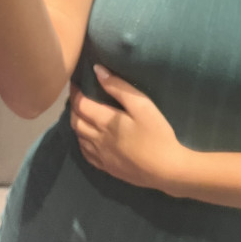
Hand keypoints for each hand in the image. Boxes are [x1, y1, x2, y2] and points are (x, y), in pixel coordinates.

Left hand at [69, 66, 187, 192]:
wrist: (166, 170)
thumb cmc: (156, 134)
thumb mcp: (142, 105)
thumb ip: (119, 87)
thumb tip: (97, 70)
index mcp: (105, 122)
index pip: (80, 104)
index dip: (75, 93)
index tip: (74, 83)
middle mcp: (97, 139)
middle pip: (75, 122)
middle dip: (73, 107)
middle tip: (77, 97)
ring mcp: (101, 156)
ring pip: (79, 138)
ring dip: (76, 124)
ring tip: (81, 114)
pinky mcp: (108, 168)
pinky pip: (86, 154)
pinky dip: (82, 142)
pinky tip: (87, 139)